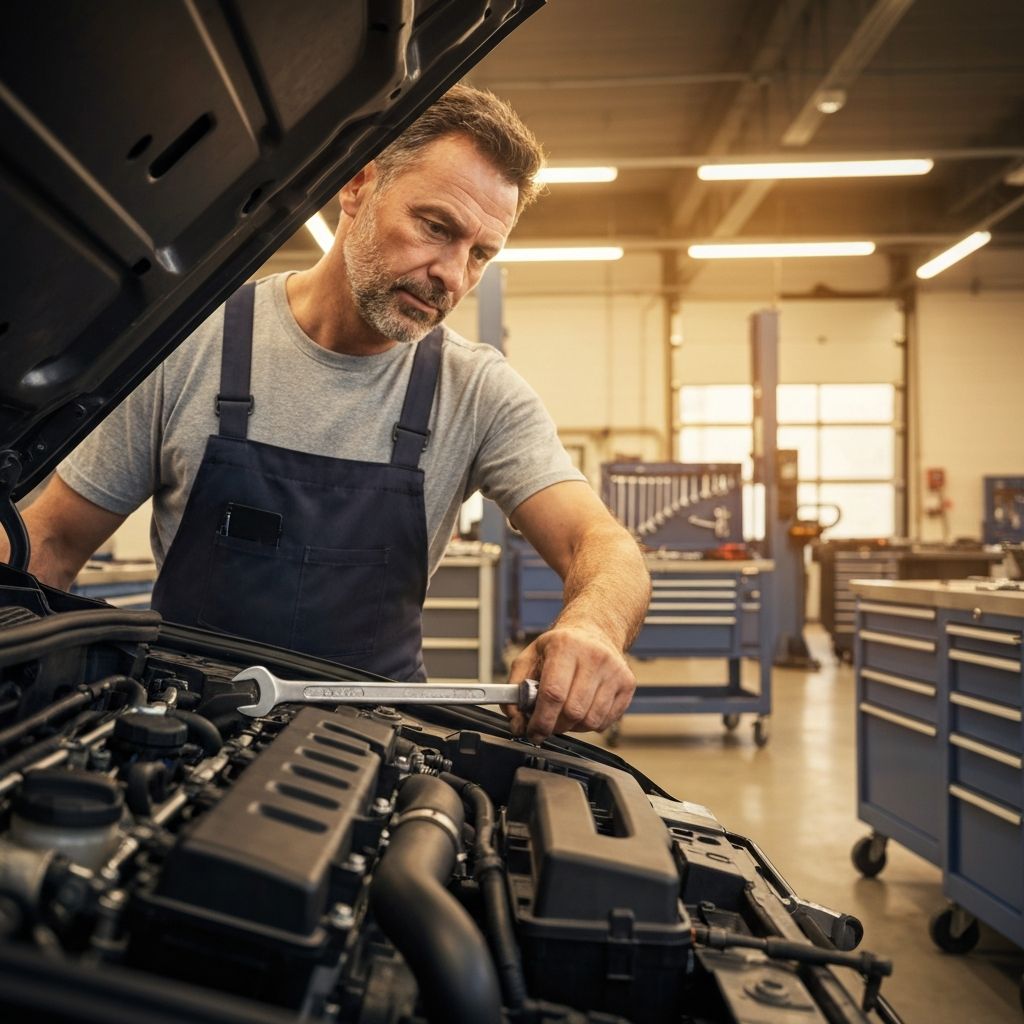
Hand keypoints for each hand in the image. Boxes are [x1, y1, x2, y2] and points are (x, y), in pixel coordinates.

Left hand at [503, 624, 635, 742]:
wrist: (594, 631)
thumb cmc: (561, 646)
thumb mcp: (531, 656)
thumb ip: (516, 686)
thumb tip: (516, 720)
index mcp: (565, 646)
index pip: (553, 693)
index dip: (541, 720)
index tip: (533, 731)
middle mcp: (594, 656)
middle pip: (573, 711)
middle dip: (555, 725)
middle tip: (547, 722)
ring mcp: (614, 670)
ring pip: (590, 720)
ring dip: (573, 726)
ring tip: (565, 713)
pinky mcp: (627, 683)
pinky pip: (606, 721)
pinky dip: (590, 724)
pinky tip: (582, 709)